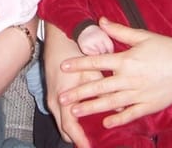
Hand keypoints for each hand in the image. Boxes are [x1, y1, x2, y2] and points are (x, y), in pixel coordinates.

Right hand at [43, 23, 100, 147]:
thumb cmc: (75, 50)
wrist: (59, 35)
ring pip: (64, 121)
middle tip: (92, 146)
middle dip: (79, 139)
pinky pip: (63, 112)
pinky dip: (73, 118)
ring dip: (76, 129)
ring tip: (90, 137)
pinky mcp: (55, 91)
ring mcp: (53, 96)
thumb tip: (118, 106)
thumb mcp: (90, 69)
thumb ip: (101, 89)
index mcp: (62, 97)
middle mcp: (55, 100)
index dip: (81, 140)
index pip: (70, 128)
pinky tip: (84, 118)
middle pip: (66, 129)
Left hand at [58, 18, 171, 128]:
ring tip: (75, 112)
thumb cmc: (166, 48)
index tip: (64, 67)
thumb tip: (100, 20)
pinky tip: (104, 123)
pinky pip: (130, 114)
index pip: (97, 62)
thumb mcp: (142, 36)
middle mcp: (130, 79)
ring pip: (111, 103)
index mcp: (127, 60)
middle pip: (99, 87)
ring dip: (91, 108)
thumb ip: (119, 30)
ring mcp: (139, 94)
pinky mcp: (149, 105)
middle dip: (79, 93)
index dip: (79, 64)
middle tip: (61, 98)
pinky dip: (117, 119)